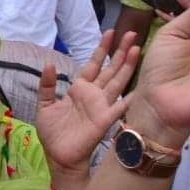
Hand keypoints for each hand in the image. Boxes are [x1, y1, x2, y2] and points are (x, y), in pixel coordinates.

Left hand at [34, 32, 139, 171]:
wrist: (59, 157)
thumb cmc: (53, 134)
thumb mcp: (45, 105)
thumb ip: (47, 85)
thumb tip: (49, 64)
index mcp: (80, 89)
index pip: (93, 64)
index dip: (102, 49)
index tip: (110, 32)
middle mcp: (94, 95)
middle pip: (111, 68)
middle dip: (121, 51)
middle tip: (132, 33)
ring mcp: (102, 106)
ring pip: (118, 81)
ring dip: (128, 65)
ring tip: (137, 48)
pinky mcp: (106, 118)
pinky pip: (122, 105)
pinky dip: (133, 96)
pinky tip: (144, 86)